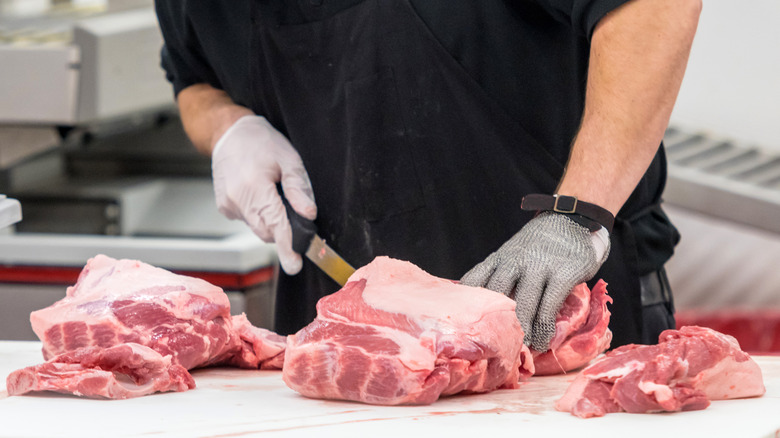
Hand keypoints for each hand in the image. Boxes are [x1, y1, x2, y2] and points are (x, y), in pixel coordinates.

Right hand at [212, 115, 316, 274]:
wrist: (229, 133)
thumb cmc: (261, 142)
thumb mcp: (288, 158)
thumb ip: (298, 188)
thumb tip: (308, 214)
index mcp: (255, 187)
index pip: (276, 224)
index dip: (287, 246)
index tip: (294, 266)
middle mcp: (237, 200)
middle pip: (267, 231)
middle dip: (283, 229)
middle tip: (292, 209)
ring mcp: (228, 205)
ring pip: (258, 227)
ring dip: (270, 219)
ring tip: (272, 192)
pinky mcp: (224, 207)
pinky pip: (248, 219)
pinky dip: (258, 212)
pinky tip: (258, 192)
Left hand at [460, 212, 609, 350]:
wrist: (572, 218)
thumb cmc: (539, 245)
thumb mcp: (512, 253)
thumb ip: (499, 275)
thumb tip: (482, 309)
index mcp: (499, 259)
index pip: (474, 282)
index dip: (466, 306)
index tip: (461, 328)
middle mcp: (515, 261)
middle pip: (496, 297)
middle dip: (493, 324)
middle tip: (493, 347)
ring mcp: (539, 266)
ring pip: (523, 304)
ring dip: (521, 331)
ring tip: (519, 350)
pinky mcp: (563, 272)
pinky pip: (549, 306)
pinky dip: (544, 327)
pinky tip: (542, 341)